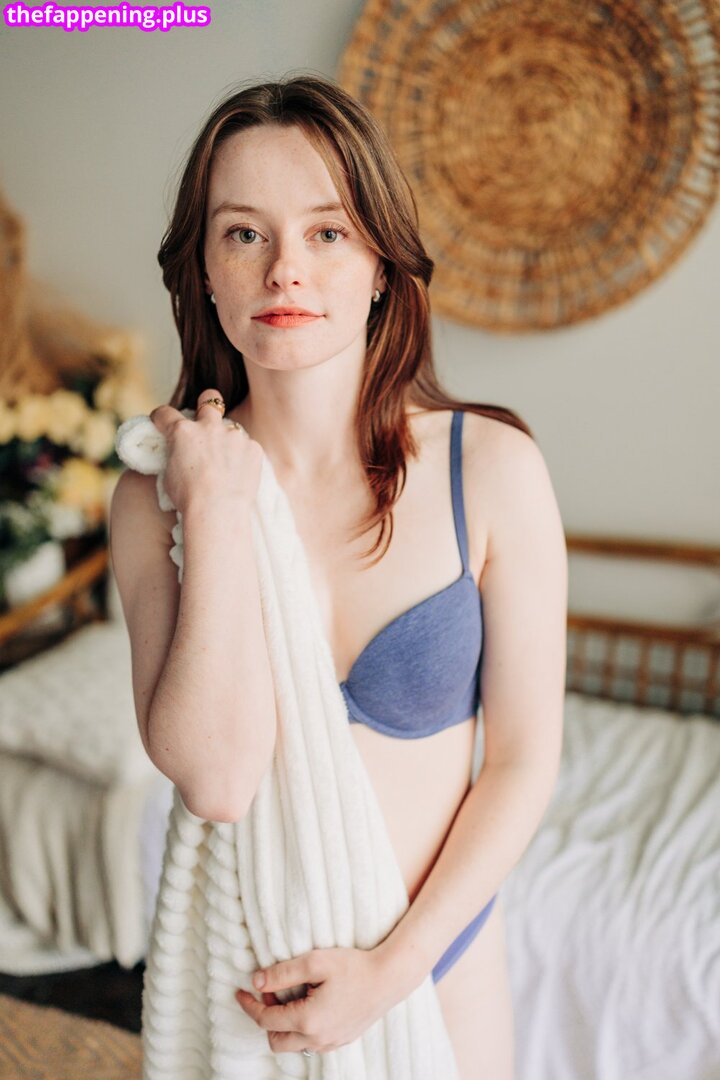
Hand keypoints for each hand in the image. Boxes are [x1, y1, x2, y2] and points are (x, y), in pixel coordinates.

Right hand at [148, 389, 262, 513]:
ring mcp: (233, 435)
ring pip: (231, 430)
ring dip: (227, 441)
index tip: (162, 422)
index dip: (161, 417)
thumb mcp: (170, 474)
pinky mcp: (253, 448)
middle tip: (206, 417)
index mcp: (182, 432)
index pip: (165, 413)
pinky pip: (247, 448)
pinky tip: (238, 475)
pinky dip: (243, 458)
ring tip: (225, 465)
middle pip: (210, 399)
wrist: (218, 511)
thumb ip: (176, 454)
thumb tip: (181, 452)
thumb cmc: (189, 498)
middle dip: (207, 404)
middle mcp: (208, 427)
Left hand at [235, 946, 397, 1054]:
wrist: (389, 978)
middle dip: (265, 1018)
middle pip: (275, 1040)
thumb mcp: (315, 962)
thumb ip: (282, 973)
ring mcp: (331, 1043)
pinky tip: (307, 1006)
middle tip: (269, 992)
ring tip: (289, 997)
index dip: (249, 1005)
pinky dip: (300, 1030)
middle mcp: (317, 1039)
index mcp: (307, 1020)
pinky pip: (311, 1044)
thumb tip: (256, 981)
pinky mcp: (342, 1040)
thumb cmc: (354, 966)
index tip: (239, 991)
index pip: (266, 1019)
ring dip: (283, 1026)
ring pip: (294, 1045)